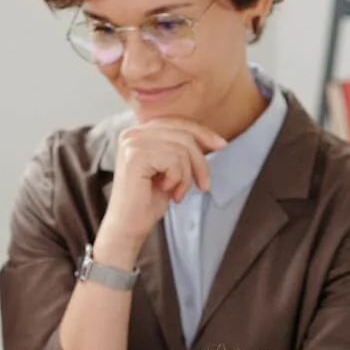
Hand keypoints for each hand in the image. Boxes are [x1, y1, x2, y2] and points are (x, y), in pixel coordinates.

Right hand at [100, 118, 226, 253]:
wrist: (128, 226)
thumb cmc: (148, 201)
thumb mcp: (169, 169)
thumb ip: (180, 149)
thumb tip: (209, 139)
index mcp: (139, 132)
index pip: (177, 122)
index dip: (202, 133)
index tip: (221, 145)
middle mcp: (132, 134)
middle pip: (183, 134)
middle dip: (199, 162)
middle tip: (203, 185)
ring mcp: (132, 144)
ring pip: (182, 149)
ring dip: (186, 176)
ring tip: (177, 192)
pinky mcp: (136, 156)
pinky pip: (174, 161)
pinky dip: (178, 180)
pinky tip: (166, 191)